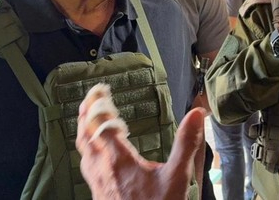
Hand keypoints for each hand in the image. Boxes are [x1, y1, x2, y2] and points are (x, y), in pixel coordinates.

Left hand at [76, 84, 205, 199]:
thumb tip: (196, 115)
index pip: (101, 123)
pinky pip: (86, 166)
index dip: (99, 103)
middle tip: (90, 97)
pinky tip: (97, 154)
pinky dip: (88, 150)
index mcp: (118, 160)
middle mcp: (102, 170)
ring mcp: (97, 184)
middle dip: (85, 113)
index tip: (102, 89)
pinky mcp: (98, 195)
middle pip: (84, 134)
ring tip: (87, 119)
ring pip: (82, 151)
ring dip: (83, 131)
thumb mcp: (177, 178)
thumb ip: (186, 144)